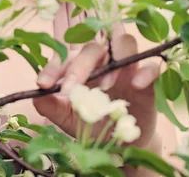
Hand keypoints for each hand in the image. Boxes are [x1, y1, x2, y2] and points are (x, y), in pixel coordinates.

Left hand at [33, 32, 159, 146]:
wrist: (122, 146)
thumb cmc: (92, 124)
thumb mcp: (68, 118)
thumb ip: (51, 106)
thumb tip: (36, 96)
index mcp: (81, 66)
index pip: (66, 56)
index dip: (53, 68)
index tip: (42, 85)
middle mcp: (103, 61)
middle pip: (93, 47)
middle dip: (80, 67)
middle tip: (70, 90)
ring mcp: (126, 67)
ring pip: (124, 42)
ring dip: (114, 60)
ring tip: (105, 86)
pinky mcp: (148, 80)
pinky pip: (152, 65)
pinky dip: (146, 71)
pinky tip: (137, 85)